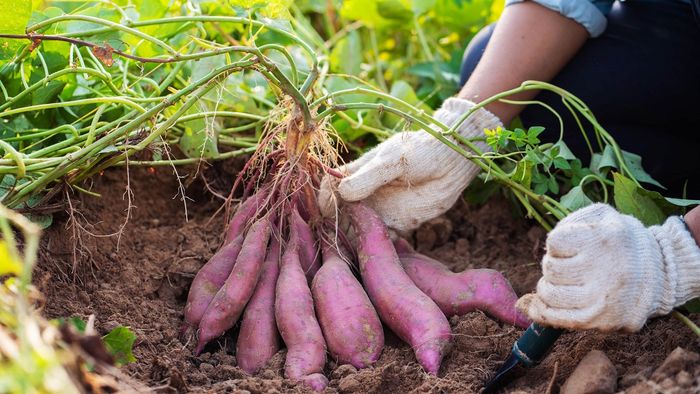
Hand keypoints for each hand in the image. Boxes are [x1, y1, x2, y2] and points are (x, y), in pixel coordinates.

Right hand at [318, 98, 501, 231]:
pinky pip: (382, 238)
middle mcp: (366, 193)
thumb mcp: (394, 160)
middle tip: (334, 238)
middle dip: (335, 225)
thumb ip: (369, 177)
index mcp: (359, 173)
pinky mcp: (399, 223)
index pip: (331, 187)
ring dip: (353, 239)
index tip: (324, 211)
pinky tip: (378, 250)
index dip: (324, 199)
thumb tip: (342, 194)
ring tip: (352, 249)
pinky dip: (377, 246)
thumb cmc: (421, 151)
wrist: (453, 161)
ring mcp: (381, 209)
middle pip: (341, 212)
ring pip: (358, 228)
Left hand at [517, 204, 699, 331]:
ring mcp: (603, 299)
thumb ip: (566, 226)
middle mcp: (605, 270)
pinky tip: (541, 306)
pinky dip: (543, 312)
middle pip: (550, 269)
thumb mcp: (602, 218)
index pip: (555, 242)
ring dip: (549, 288)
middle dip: (554, 266)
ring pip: (549, 294)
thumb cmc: (622, 244)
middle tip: (571, 266)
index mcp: (605, 239)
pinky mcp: (601, 321)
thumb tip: (542, 250)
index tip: (570, 246)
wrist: (662, 273)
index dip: (557, 244)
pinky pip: (557, 319)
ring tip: (565, 283)